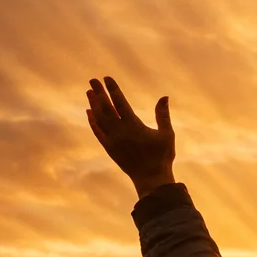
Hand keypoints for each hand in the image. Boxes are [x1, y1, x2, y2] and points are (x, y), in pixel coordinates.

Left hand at [85, 76, 176, 198]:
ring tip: (89, 92)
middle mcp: (120, 132)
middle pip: (106, 108)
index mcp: (134, 126)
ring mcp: (112, 140)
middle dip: (99, 93)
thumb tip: (164, 97)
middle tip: (92, 80)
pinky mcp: (109, 148)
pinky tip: (89, 112)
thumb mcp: (167, 134)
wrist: (151, 179)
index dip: (113, 89)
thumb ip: (163, 115)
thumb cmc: (162, 156)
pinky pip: (97, 132)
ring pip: (99, 119)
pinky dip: (92, 121)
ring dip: (93, 104)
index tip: (107, 78)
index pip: (120, 102)